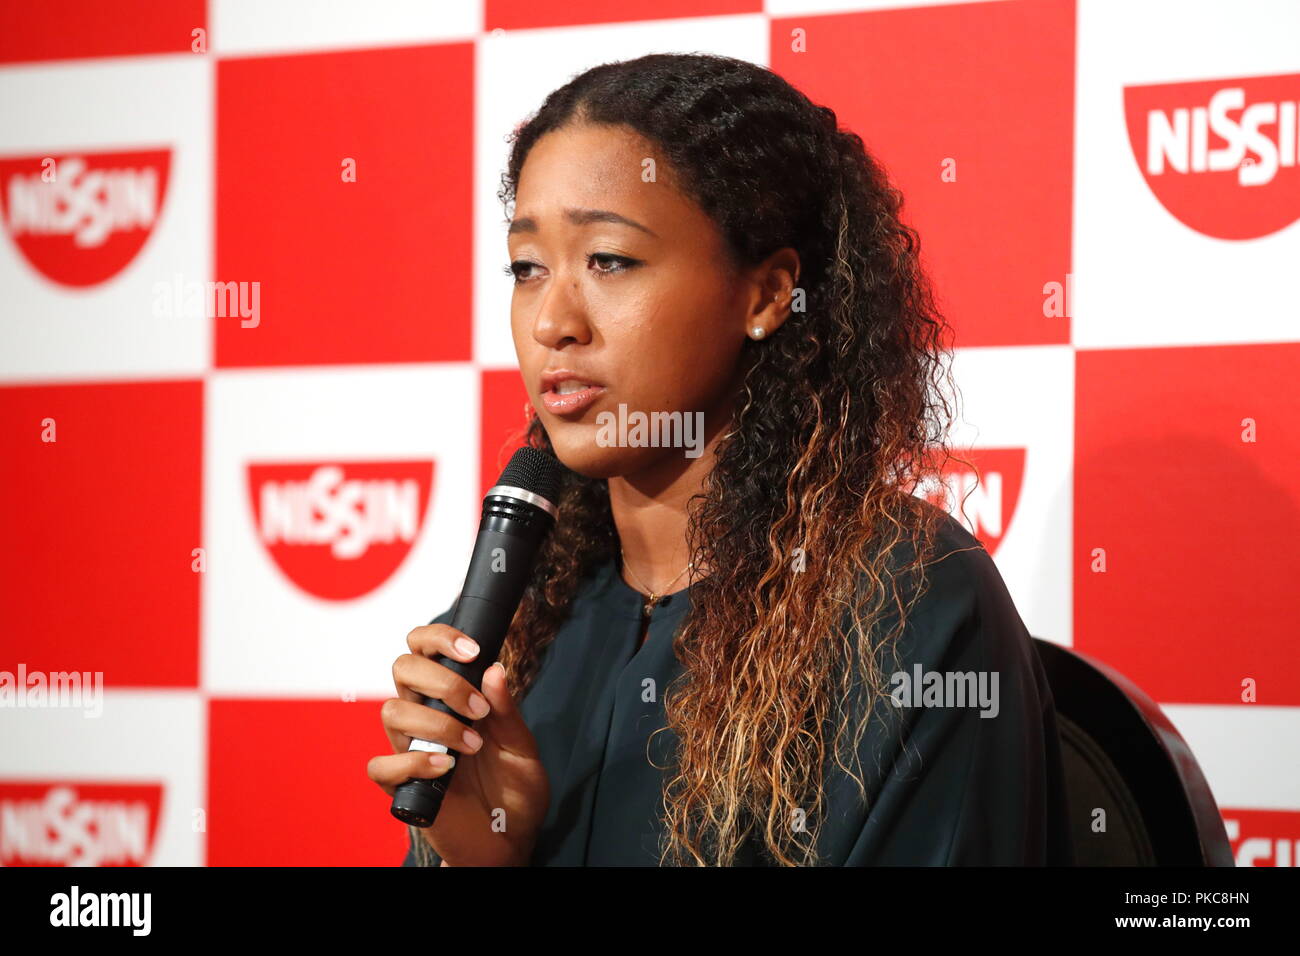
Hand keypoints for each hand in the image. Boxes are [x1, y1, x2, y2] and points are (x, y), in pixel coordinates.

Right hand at [368, 624, 549, 865]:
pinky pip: (381, 766)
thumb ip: (507, 711)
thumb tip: (494, 669)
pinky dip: (410, 764)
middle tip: (478, 710)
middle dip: (442, 680)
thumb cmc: (515, 790)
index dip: (439, 638)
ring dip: (435, 723)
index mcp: (452, 697)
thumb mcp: (522, 747)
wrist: (510, 840)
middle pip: (403, 668)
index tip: (472, 651)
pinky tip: (444, 769)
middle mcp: (426, 715)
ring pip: (391, 711)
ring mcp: (412, 748)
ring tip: (471, 746)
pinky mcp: (403, 785)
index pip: (424, 648)